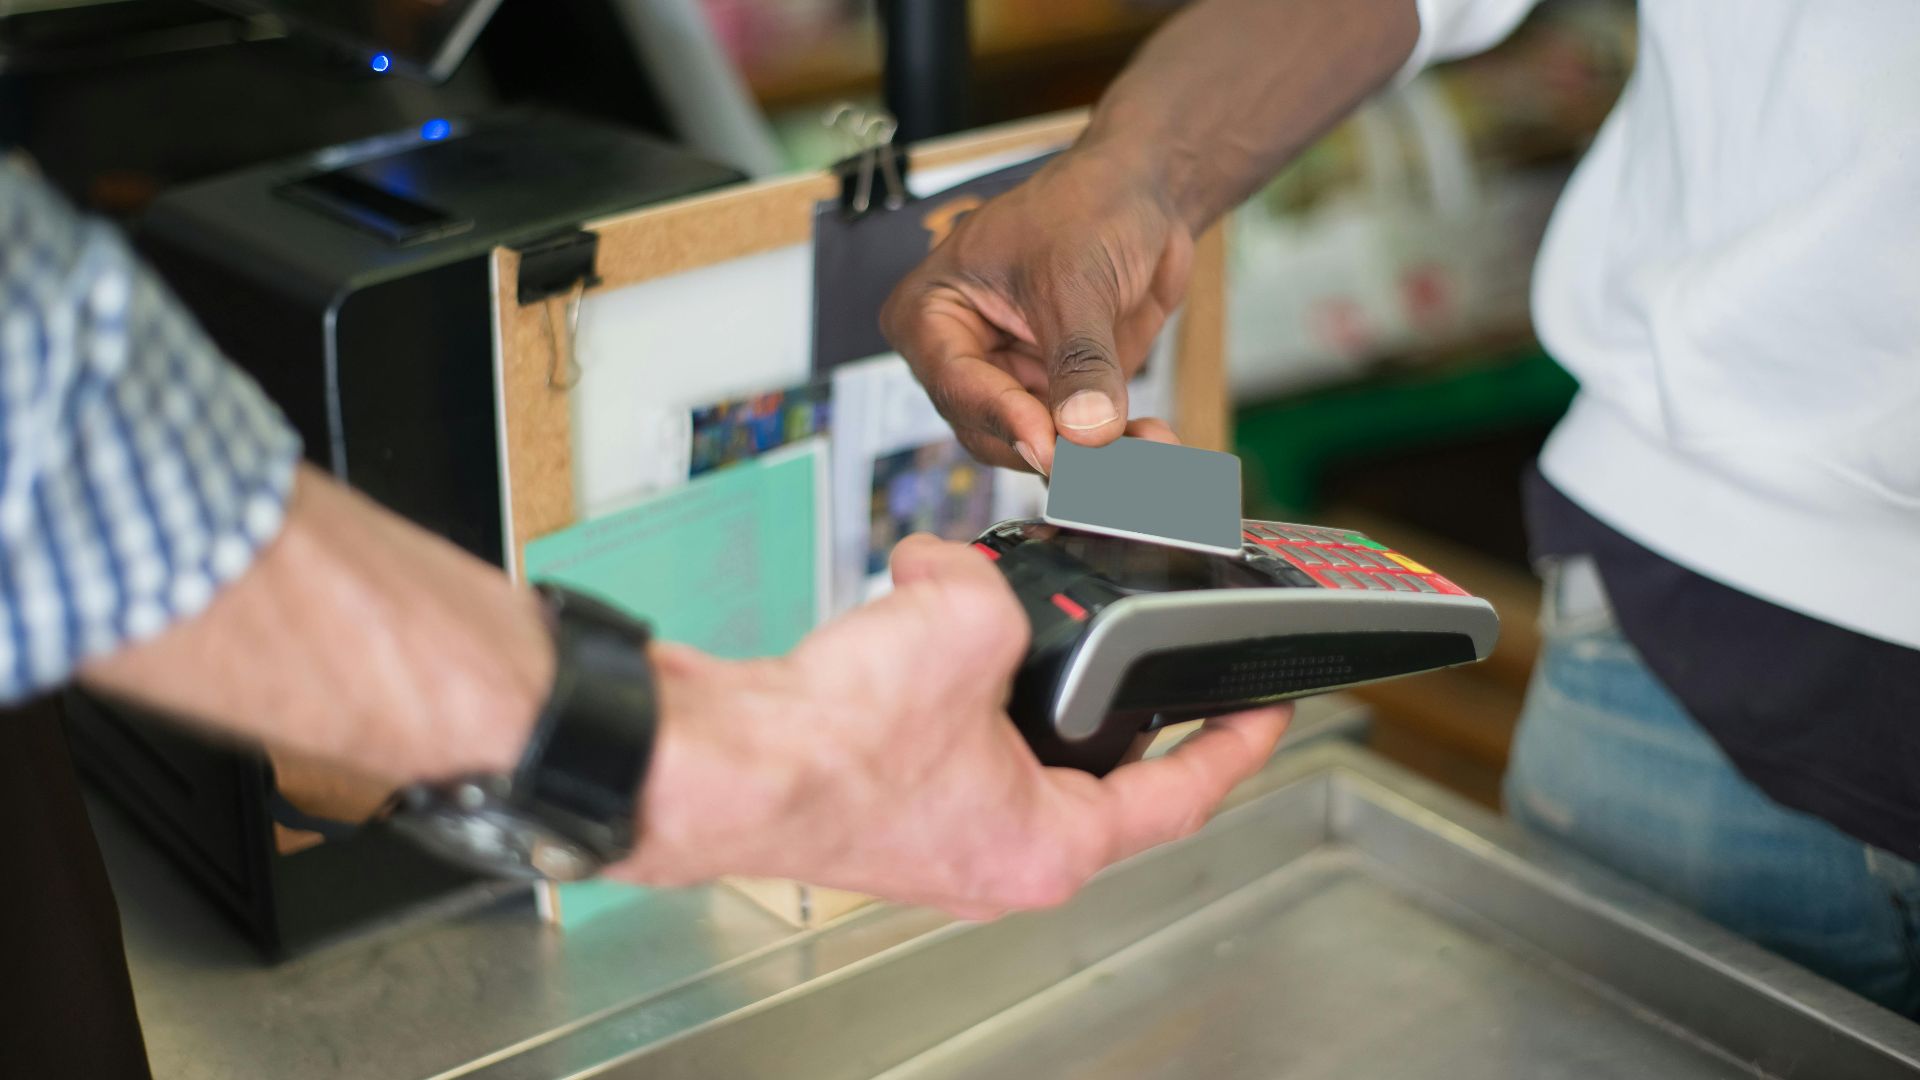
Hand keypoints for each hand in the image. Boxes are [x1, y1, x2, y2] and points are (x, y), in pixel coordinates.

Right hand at [615, 535, 1289, 918]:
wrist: (712, 765)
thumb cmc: (827, 745)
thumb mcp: (967, 629)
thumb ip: (993, 588)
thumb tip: (945, 573)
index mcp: (1050, 842)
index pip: (1182, 798)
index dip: (1236, 745)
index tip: (1265, 710)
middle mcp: (998, 854)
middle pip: (1093, 771)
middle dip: (1103, 696)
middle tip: (1125, 644)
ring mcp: (938, 838)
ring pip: (1009, 745)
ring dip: (1009, 679)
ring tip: (997, 621)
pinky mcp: (882, 807)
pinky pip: (942, 737)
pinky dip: (942, 680)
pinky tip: (910, 630)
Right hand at [881, 145, 1191, 475]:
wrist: (1143, 196)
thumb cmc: (1087, 205)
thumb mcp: (1077, 279)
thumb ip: (1080, 360)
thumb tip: (1086, 431)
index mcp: (930, 314)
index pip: (956, 384)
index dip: (1004, 418)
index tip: (1051, 446)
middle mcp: (960, 356)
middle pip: (991, 431)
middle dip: (1055, 447)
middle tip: (1107, 463)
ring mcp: (1008, 380)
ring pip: (1039, 446)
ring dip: (1095, 456)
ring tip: (1149, 448)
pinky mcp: (1054, 395)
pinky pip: (1078, 441)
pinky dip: (1117, 447)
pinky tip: (1156, 442)